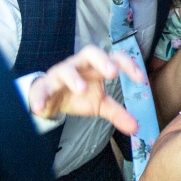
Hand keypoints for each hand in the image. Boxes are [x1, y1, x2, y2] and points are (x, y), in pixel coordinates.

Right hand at [28, 45, 145, 134]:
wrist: (50, 98)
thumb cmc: (78, 95)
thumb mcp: (99, 103)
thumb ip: (117, 113)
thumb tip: (136, 127)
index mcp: (95, 67)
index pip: (114, 58)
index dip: (128, 65)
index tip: (141, 79)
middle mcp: (79, 65)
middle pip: (90, 52)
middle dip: (102, 60)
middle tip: (113, 73)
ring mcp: (61, 74)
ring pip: (66, 69)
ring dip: (74, 78)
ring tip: (81, 90)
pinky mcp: (45, 86)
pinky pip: (42, 89)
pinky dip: (40, 97)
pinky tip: (40, 108)